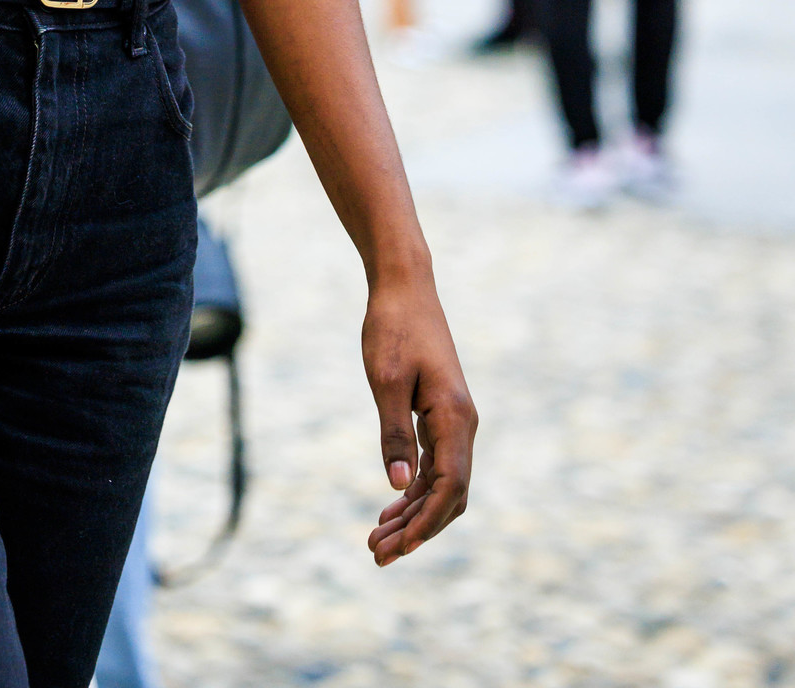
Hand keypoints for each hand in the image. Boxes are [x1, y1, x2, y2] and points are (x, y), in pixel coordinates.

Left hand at [362, 268, 475, 564]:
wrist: (404, 287)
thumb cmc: (392, 327)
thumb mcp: (385, 380)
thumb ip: (394, 433)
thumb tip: (400, 486)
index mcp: (455, 418)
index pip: (449, 488)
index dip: (425, 523)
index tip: (396, 547)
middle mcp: (462, 424)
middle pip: (448, 495)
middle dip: (416, 529)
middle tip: (377, 554)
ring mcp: (454, 420)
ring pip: (441, 483)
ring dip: (412, 514)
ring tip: (378, 539)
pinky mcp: (441, 413)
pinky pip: (434, 464)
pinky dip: (414, 489)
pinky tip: (391, 505)